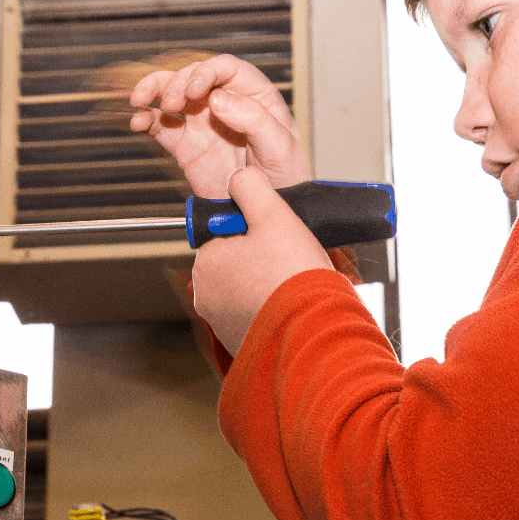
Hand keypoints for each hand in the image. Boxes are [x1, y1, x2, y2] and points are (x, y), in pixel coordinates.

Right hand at [130, 54, 311, 197]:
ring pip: (170, 94)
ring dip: (152, 91)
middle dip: (176, 83)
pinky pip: (159, 125)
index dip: (206, 72)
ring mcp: (201, 122)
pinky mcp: (184, 143)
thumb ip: (254, 120)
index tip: (194, 88)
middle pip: (192, 76)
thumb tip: (219, 99)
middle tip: (172, 101)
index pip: (225, 69)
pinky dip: (144, 120)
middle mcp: (225, 103)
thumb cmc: (285, 177)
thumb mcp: (280, 147)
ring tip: (140, 100)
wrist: (266, 214)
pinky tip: (138, 122)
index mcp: (253, 96)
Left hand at [193, 167, 333, 353]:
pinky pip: (254, 313)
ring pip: (246, 287)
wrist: (312, 334)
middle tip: (289, 261)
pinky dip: (270, 308)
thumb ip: (252, 188)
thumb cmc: (293, 278)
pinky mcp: (238, 340)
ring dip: (267, 283)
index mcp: (207, 261)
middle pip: (236, 259)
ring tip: (291, 284)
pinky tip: (289, 305)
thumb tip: (240, 178)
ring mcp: (220, 320)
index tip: (277, 237)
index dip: (257, 229)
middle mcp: (205, 293)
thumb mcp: (275, 215)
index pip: (227, 230)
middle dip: (262, 257)